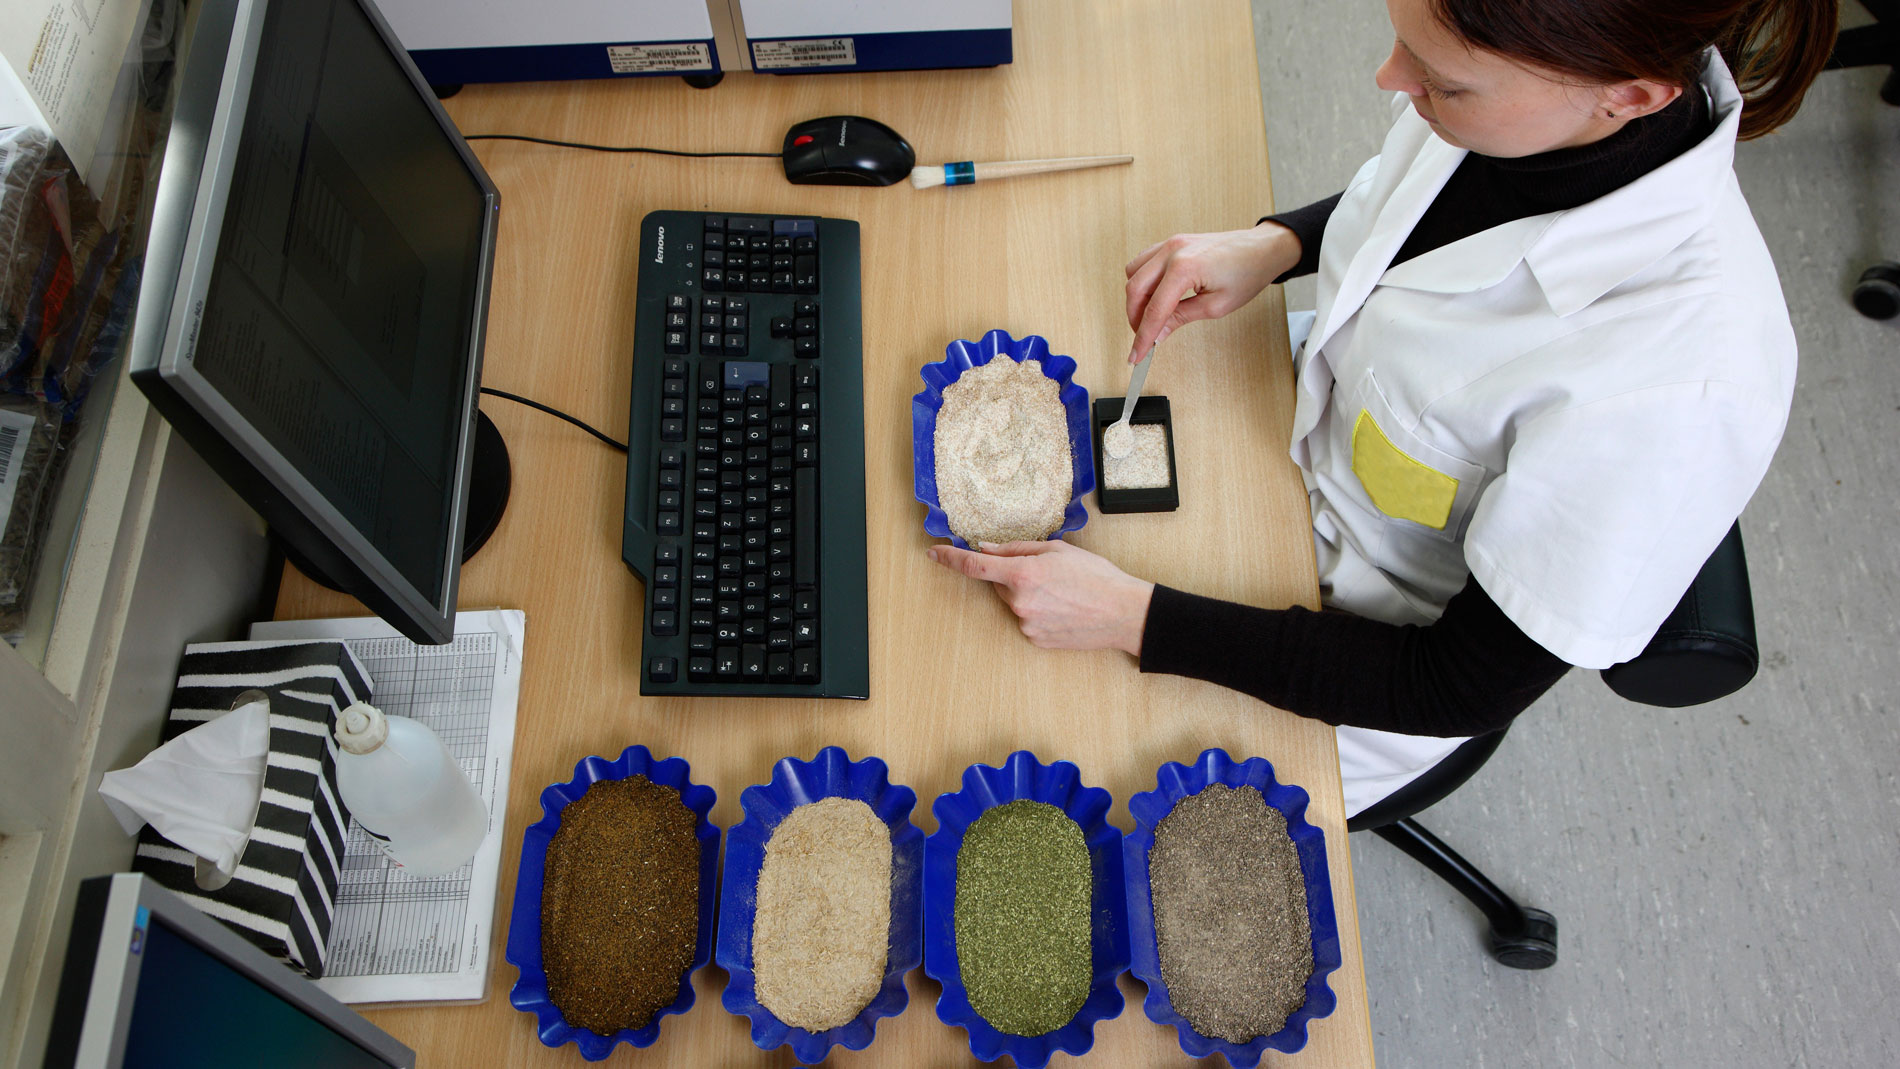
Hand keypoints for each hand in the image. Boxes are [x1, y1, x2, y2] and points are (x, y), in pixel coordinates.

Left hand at [927, 540, 1154, 655]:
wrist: (1123, 613)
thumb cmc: (1096, 577)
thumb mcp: (1058, 551)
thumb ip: (1017, 549)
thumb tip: (986, 549)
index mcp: (1023, 574)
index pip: (974, 566)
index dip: (950, 559)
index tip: (933, 553)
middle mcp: (1019, 602)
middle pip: (1000, 584)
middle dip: (1014, 576)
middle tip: (1048, 574)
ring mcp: (1026, 624)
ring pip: (1014, 603)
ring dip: (1028, 595)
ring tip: (1063, 594)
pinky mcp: (1034, 640)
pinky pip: (1026, 620)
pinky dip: (1038, 612)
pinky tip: (1063, 609)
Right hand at [1122, 221, 1301, 362]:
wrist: (1262, 249)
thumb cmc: (1248, 272)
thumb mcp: (1216, 306)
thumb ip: (1181, 318)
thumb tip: (1158, 333)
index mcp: (1184, 267)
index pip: (1154, 309)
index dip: (1143, 336)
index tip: (1137, 354)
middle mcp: (1172, 251)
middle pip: (1134, 289)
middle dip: (1135, 318)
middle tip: (1144, 338)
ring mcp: (1170, 243)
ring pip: (1133, 273)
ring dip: (1136, 298)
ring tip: (1150, 317)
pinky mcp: (1172, 243)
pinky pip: (1143, 261)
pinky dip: (1142, 281)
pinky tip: (1154, 295)